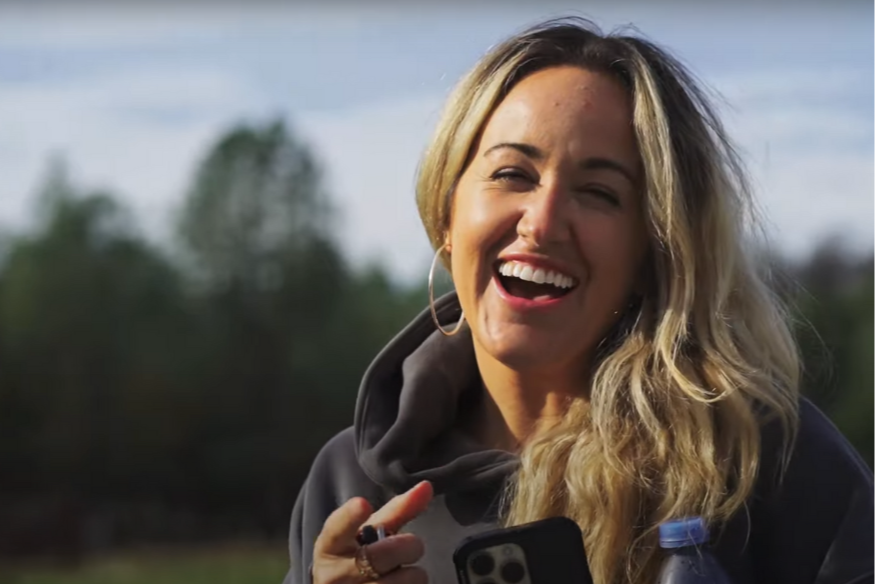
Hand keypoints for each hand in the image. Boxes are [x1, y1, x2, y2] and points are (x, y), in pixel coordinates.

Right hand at [312, 481, 433, 583]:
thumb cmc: (359, 555)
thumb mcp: (371, 532)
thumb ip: (398, 509)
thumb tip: (427, 486)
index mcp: (331, 545)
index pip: (337, 528)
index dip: (350, 517)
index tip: (362, 504)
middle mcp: (334, 575)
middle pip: (382, 555)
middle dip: (408, 546)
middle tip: (410, 546)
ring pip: (403, 582)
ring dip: (414, 575)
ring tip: (402, 573)